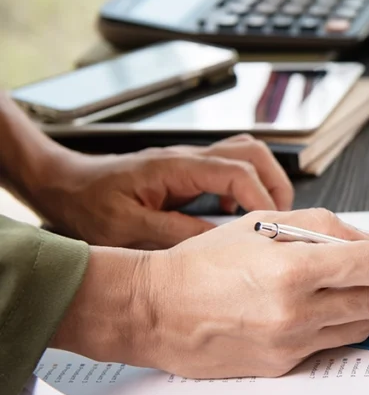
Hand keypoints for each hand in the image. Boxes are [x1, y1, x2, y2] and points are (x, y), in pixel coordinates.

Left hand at [27, 134, 292, 248]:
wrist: (63, 185)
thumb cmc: (86, 204)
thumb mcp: (127, 229)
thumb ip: (176, 233)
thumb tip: (220, 242)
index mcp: (176, 168)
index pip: (237, 172)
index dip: (261, 198)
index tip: (270, 226)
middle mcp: (189, 158)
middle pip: (253, 152)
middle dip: (275, 184)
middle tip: (280, 219)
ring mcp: (190, 161)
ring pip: (247, 154)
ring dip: (264, 182)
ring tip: (265, 216)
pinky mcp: (188, 172)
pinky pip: (231, 168)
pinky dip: (246, 187)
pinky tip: (233, 217)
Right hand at [53, 209, 368, 378]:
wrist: (155, 310)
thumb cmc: (202, 263)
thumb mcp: (263, 223)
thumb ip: (324, 227)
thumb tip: (366, 241)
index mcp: (292, 269)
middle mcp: (295, 311)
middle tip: (354, 269)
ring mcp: (290, 343)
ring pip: (359, 327)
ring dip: (355, 305)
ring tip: (330, 288)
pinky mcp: (282, 364)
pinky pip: (328, 345)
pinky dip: (328, 325)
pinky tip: (306, 308)